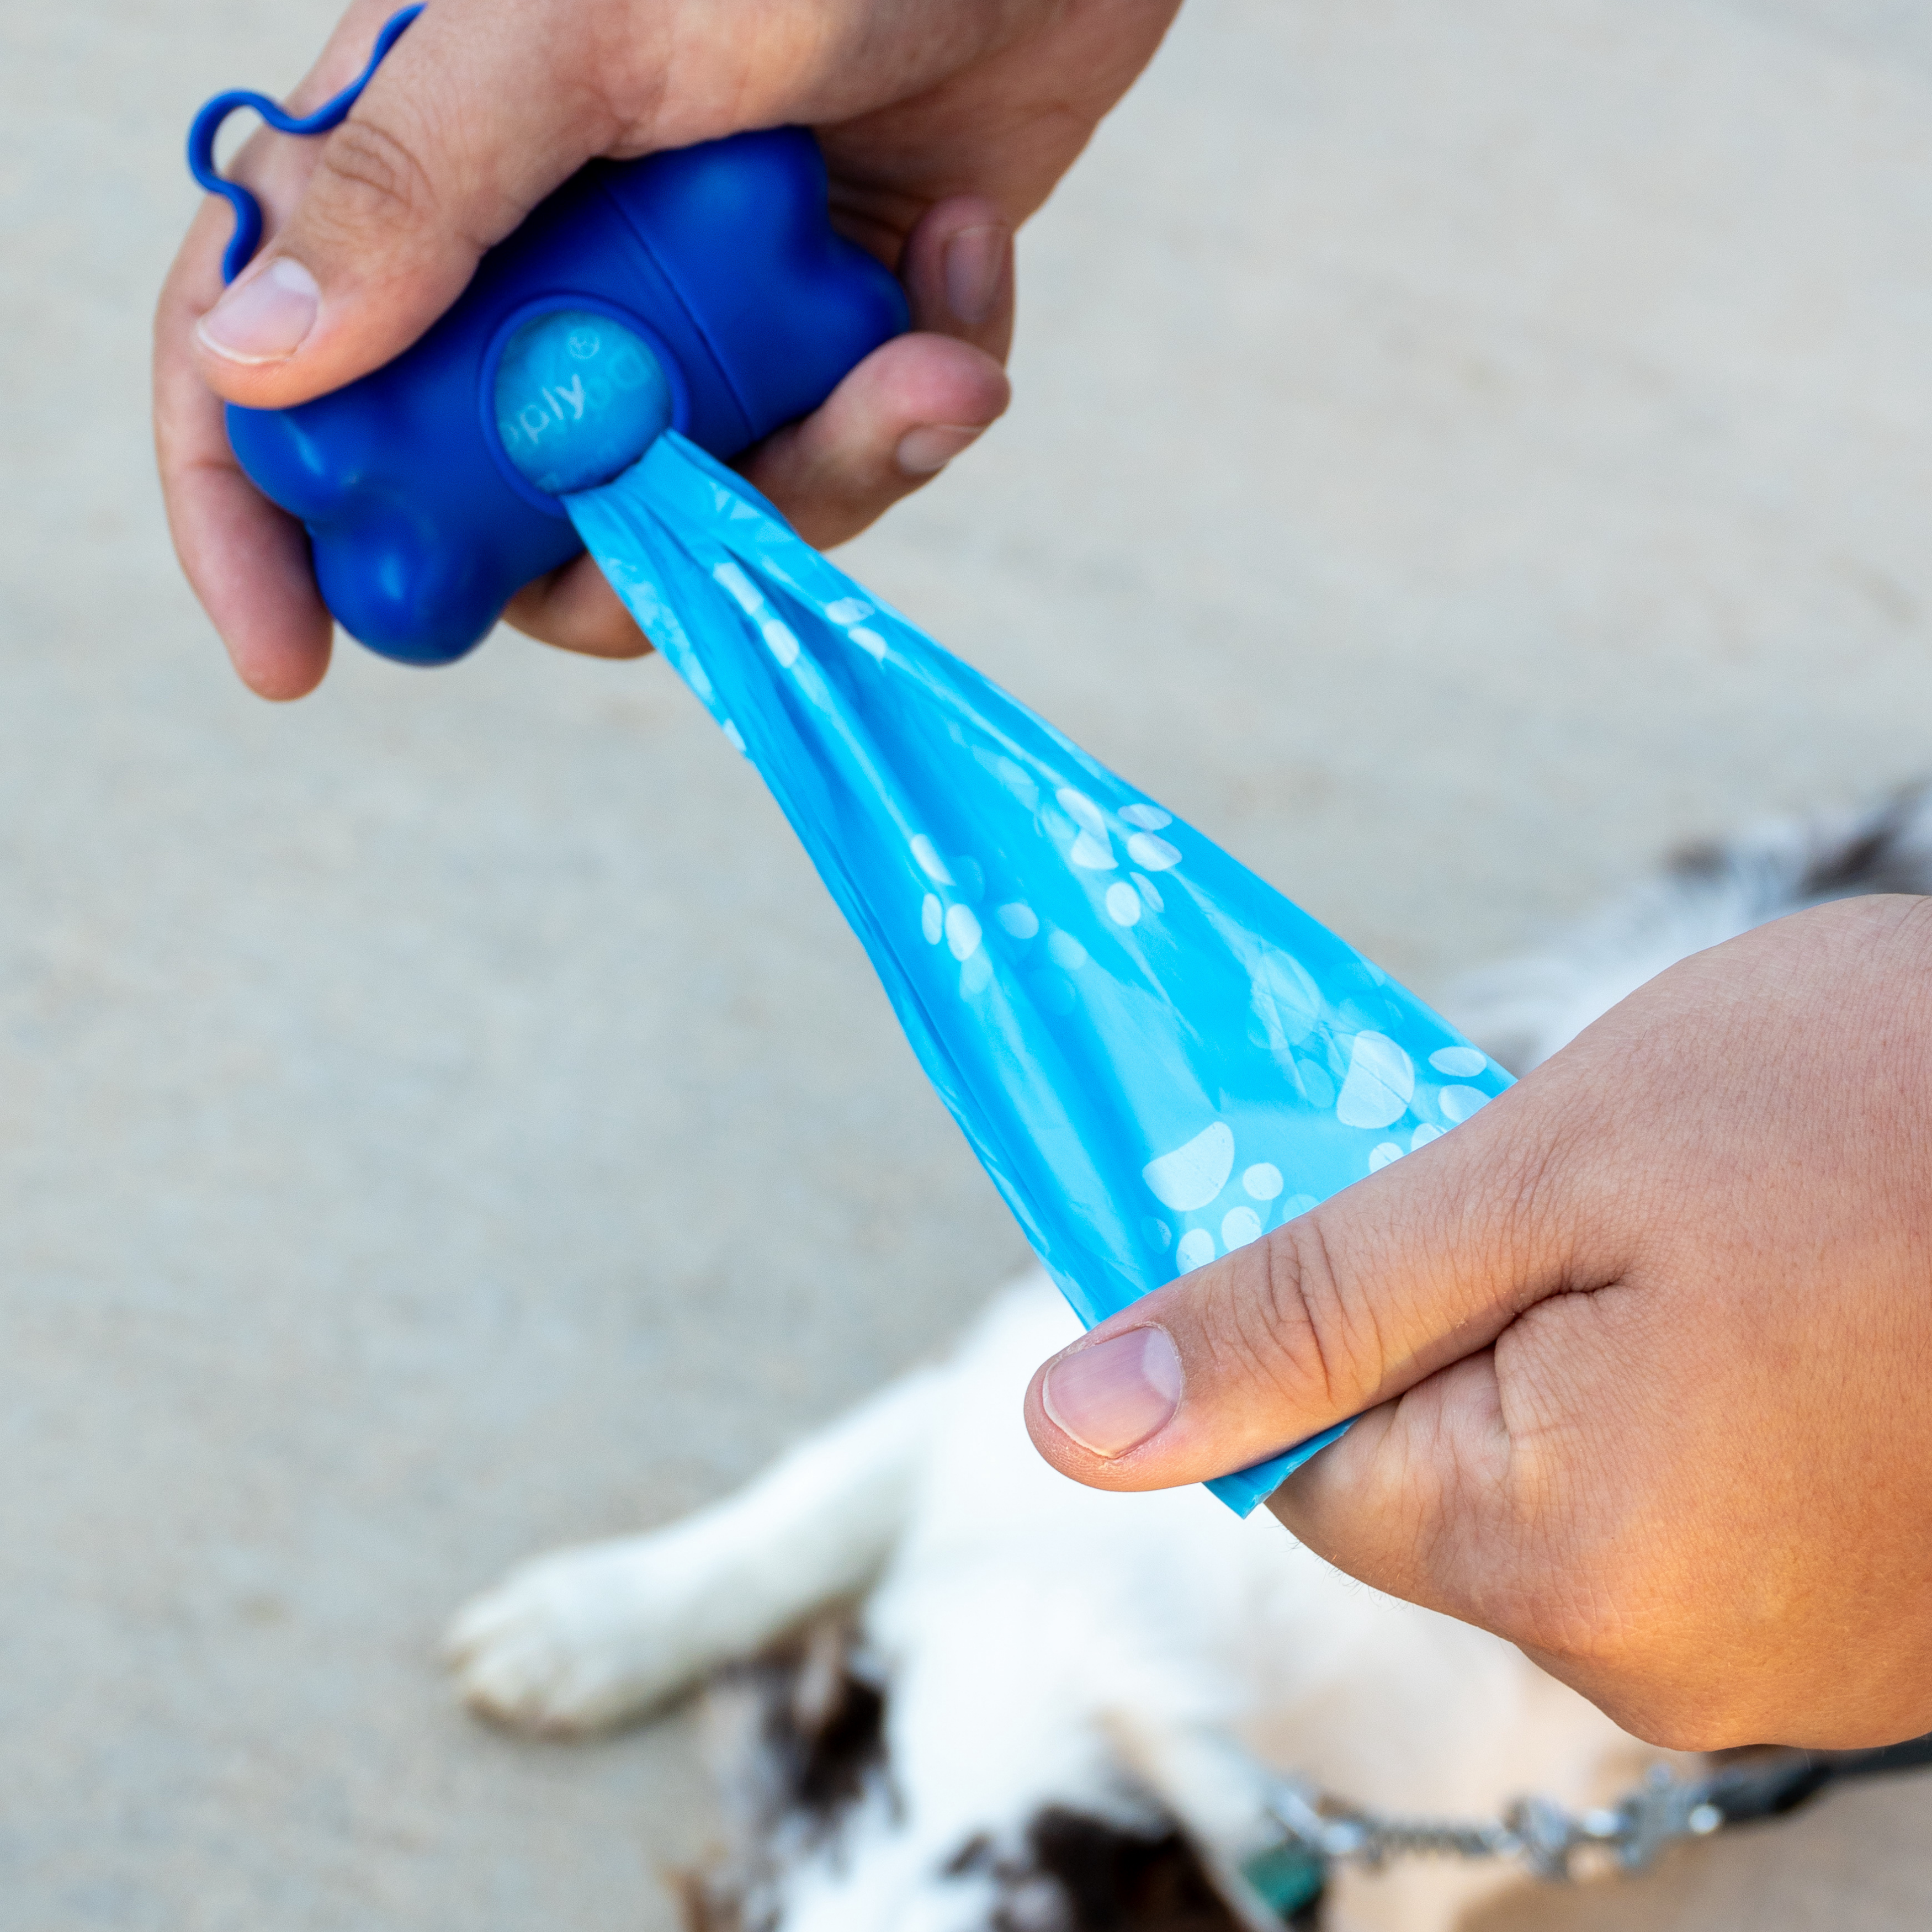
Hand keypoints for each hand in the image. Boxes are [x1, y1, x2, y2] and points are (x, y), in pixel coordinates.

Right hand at [155, 0, 1179, 697]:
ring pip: (692, 516)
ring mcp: (691, 315)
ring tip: (932, 365)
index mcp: (431, 165)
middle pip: (503, 507)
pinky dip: (923, 392)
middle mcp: (546, 263)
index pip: (275, 361)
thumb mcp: (577, 25)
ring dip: (827, 474)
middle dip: (617, 560)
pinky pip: (844, 456)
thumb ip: (415, 183)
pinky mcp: (822, 335)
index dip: (253, 516)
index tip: (290, 657)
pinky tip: (967, 260)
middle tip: (713, 525)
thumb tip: (248, 359)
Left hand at [1024, 896, 1931, 1749]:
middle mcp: (1680, 1660)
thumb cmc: (1880, 1107)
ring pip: (1574, 1486)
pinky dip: (1697, 1393)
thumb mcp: (1539, 1169)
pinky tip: (1789, 1293)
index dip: (1324, 1323)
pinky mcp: (1872, 1614)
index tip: (1389, 1209)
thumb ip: (1301, 1309)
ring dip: (1591, 1349)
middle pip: (1443, 1478)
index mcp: (1575, 1558)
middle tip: (1590, 1194)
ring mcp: (1793, 1654)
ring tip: (1721, 1233)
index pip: (1315, 1467)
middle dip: (1469, 1324)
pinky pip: (1695, 1502)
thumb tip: (1076, 1421)